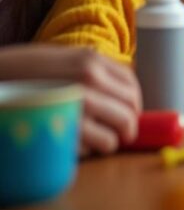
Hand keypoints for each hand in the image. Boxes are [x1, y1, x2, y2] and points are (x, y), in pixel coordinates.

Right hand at [0, 44, 140, 155]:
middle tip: (119, 134)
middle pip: (129, 114)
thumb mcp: (63, 58)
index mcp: (91, 62)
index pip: (132, 87)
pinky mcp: (60, 133)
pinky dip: (83, 152)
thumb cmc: (23, 70)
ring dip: (106, 143)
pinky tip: (70, 142)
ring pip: (112, 139)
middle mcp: (88, 83)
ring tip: (93, 140)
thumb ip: (94, 70)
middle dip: (127, 128)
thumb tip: (122, 92)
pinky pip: (87, 152)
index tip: (129, 113)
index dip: (134, 104)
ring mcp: (74, 109)